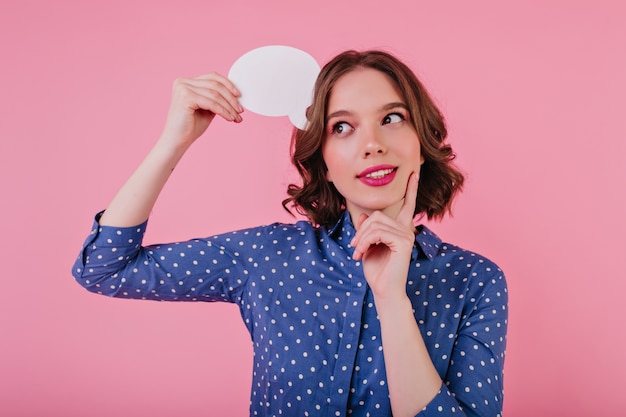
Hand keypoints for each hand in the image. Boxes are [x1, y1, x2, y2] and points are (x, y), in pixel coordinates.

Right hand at [160, 72, 242, 148]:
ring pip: (215, 94)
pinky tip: (230, 118)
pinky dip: (223, 111)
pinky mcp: (186, 97)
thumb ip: (216, 99)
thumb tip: (235, 95)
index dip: (228, 84)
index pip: (212, 77)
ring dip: (229, 106)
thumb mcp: (206, 109)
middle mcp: (183, 82)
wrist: (177, 142)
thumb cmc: (190, 127)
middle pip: (215, 85)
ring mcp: (183, 89)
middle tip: (241, 110)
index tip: (239, 96)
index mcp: (186, 82)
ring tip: (237, 117)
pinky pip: (212, 103)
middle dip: (231, 98)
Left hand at [350, 173, 418, 300]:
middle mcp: (406, 230)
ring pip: (375, 224)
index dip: (411, 189)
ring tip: (357, 252)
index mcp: (400, 229)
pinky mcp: (403, 242)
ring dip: (361, 238)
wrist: (383, 291)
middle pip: (377, 215)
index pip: (407, 205)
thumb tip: (365, 215)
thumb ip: (367, 230)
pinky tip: (361, 254)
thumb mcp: (367, 246)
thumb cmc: (377, 270)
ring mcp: (407, 235)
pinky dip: (364, 242)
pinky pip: (378, 233)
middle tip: (354, 246)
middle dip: (361, 230)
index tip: (414, 172)